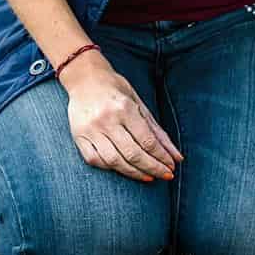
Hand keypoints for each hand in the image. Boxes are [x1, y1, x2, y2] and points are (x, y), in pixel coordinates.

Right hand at [60, 53, 181, 181]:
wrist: (84, 78)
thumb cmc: (116, 89)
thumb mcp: (139, 103)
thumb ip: (157, 131)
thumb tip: (176, 156)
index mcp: (124, 108)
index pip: (146, 140)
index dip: (161, 157)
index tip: (171, 167)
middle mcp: (106, 120)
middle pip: (132, 153)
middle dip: (153, 168)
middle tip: (166, 176)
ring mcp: (90, 129)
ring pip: (114, 161)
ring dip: (134, 173)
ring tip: (149, 177)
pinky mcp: (78, 136)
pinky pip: (95, 160)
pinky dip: (111, 168)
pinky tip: (124, 169)